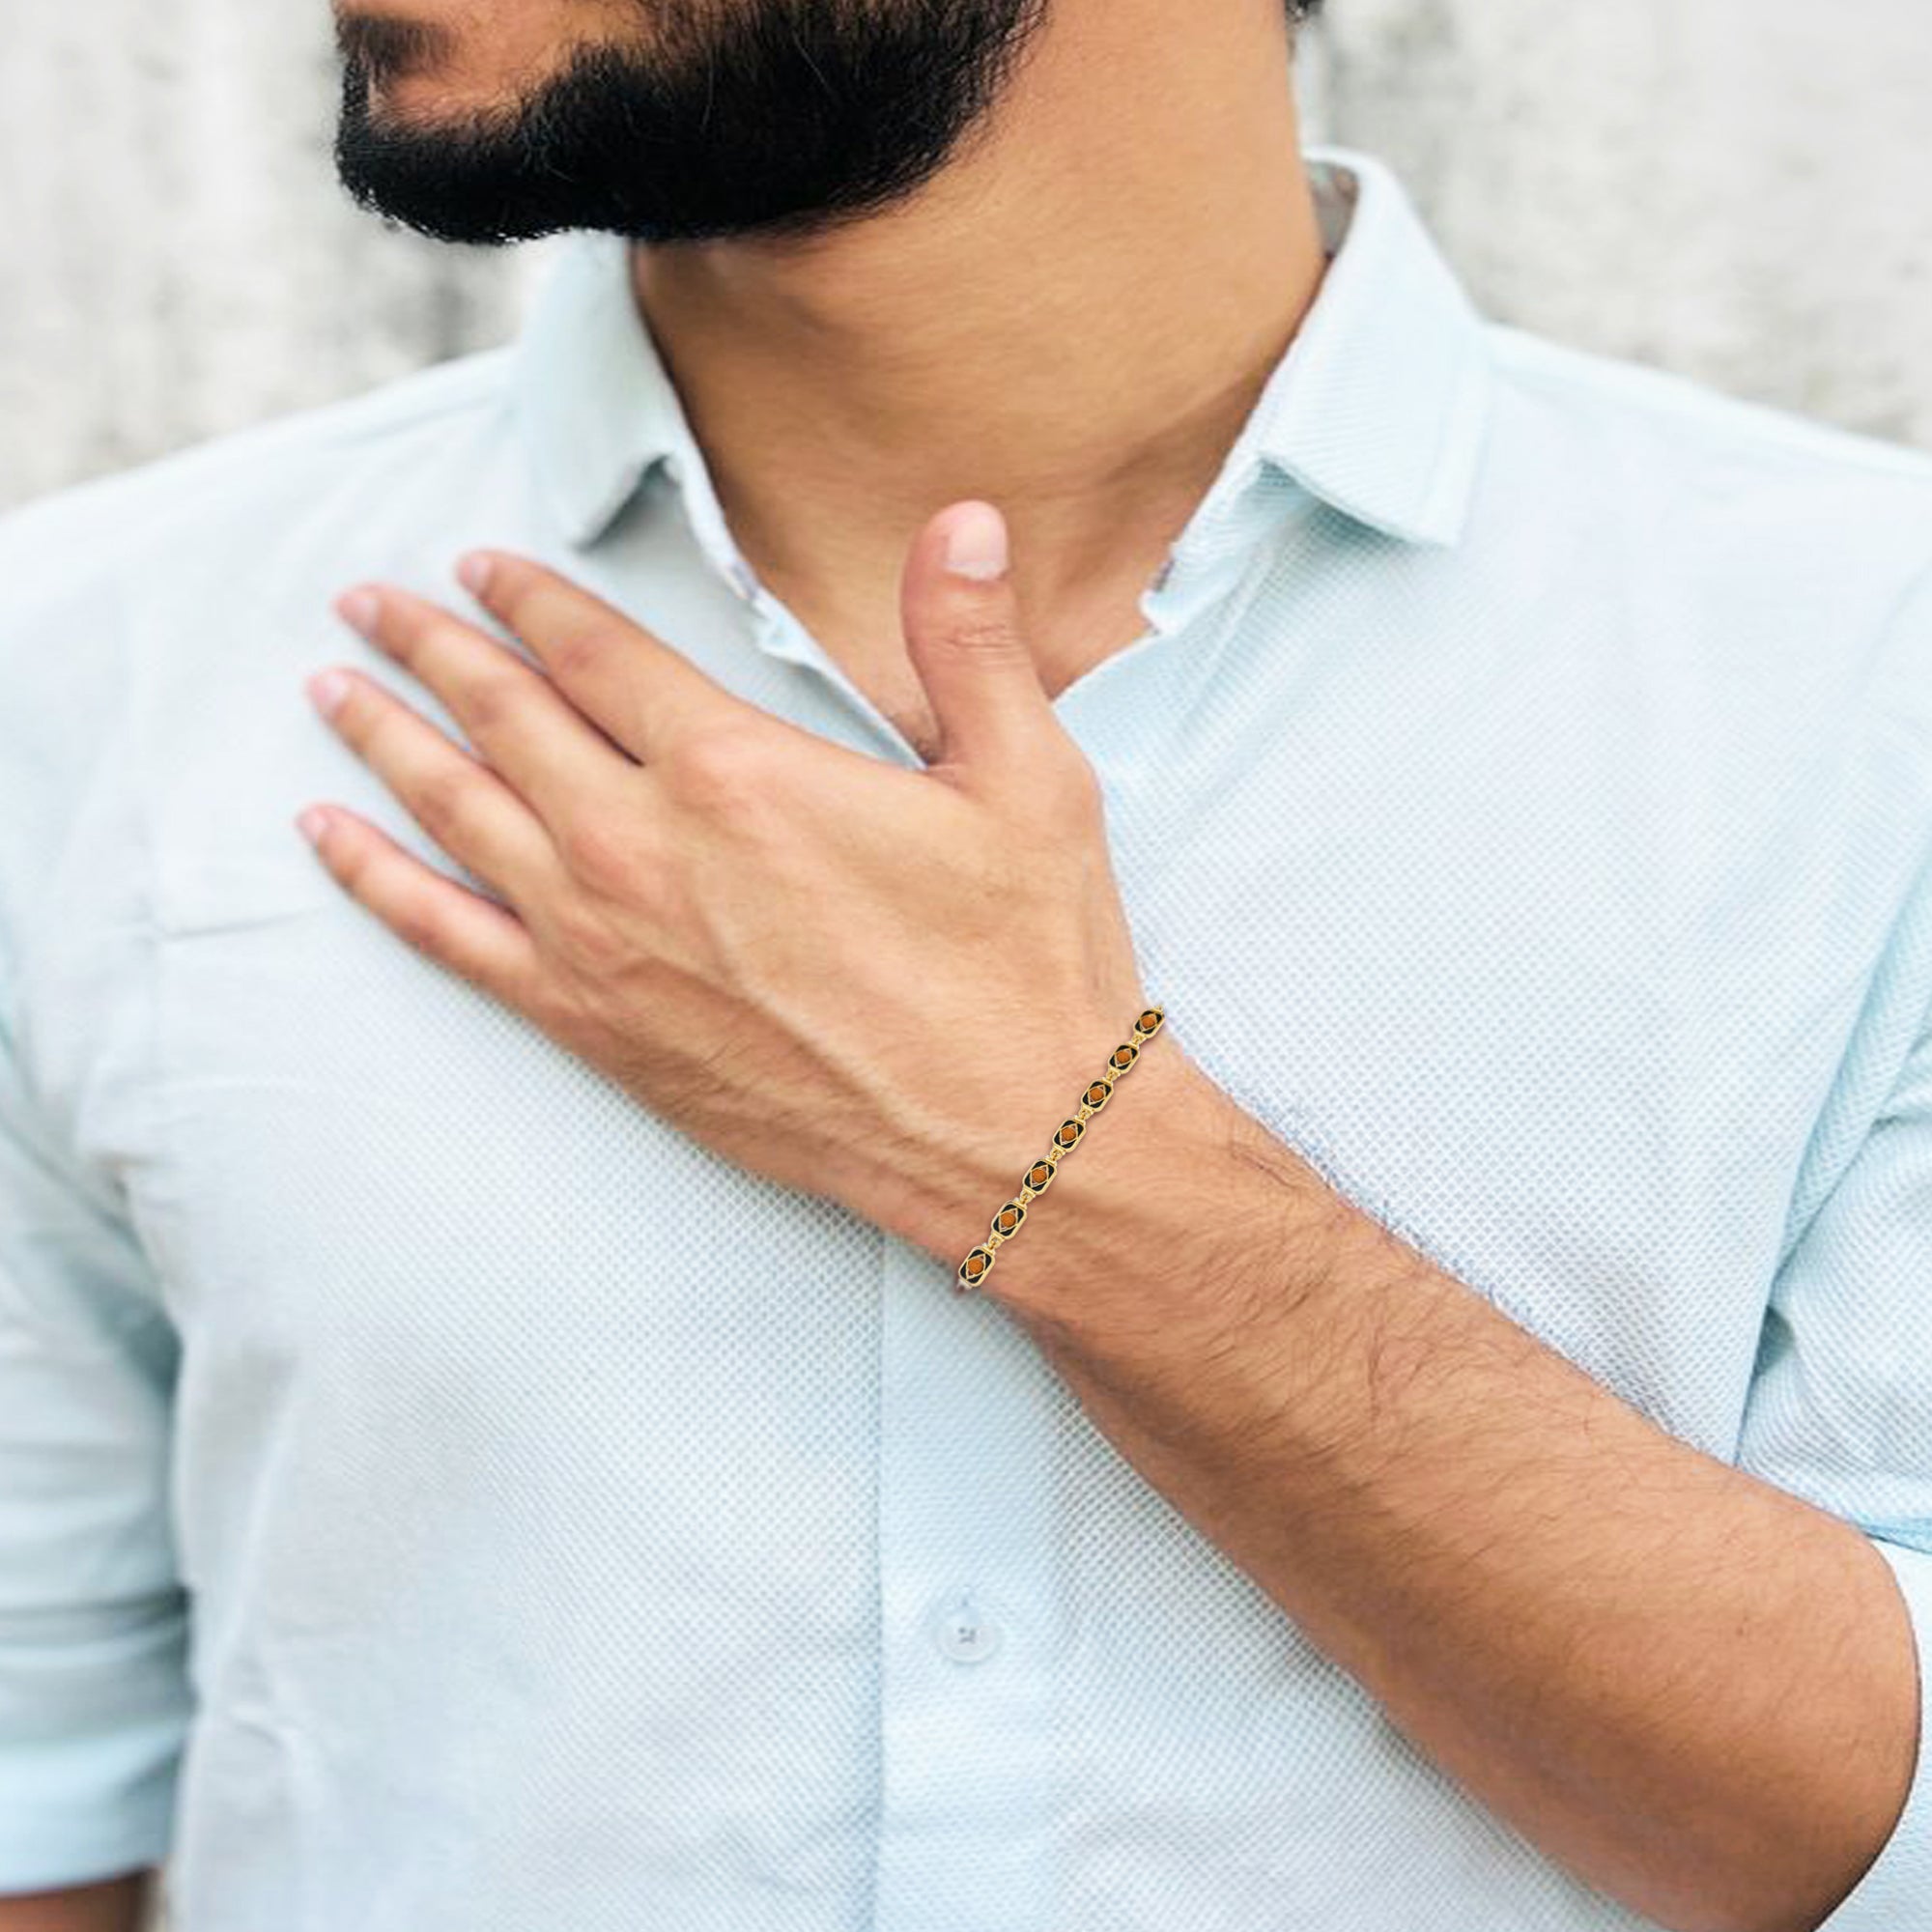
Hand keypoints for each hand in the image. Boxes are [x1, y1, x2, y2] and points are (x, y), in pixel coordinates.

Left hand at [297, 501, 1170, 1254]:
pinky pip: (451, 940)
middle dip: (429, 648)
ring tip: (332, 693)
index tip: (477, 565)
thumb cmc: (1020, 963)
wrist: (1005, 1140)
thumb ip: (969, 641)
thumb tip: (964, 519)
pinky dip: (380, 882)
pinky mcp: (596, 1027)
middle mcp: (644, 848)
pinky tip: (332, 842)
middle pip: (504, 717)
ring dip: (386, 743)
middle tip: (368, 605)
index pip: (595, 652)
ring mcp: (604, 944)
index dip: (528, 597)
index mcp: (738, 770)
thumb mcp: (1028, 781)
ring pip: (460, 815)